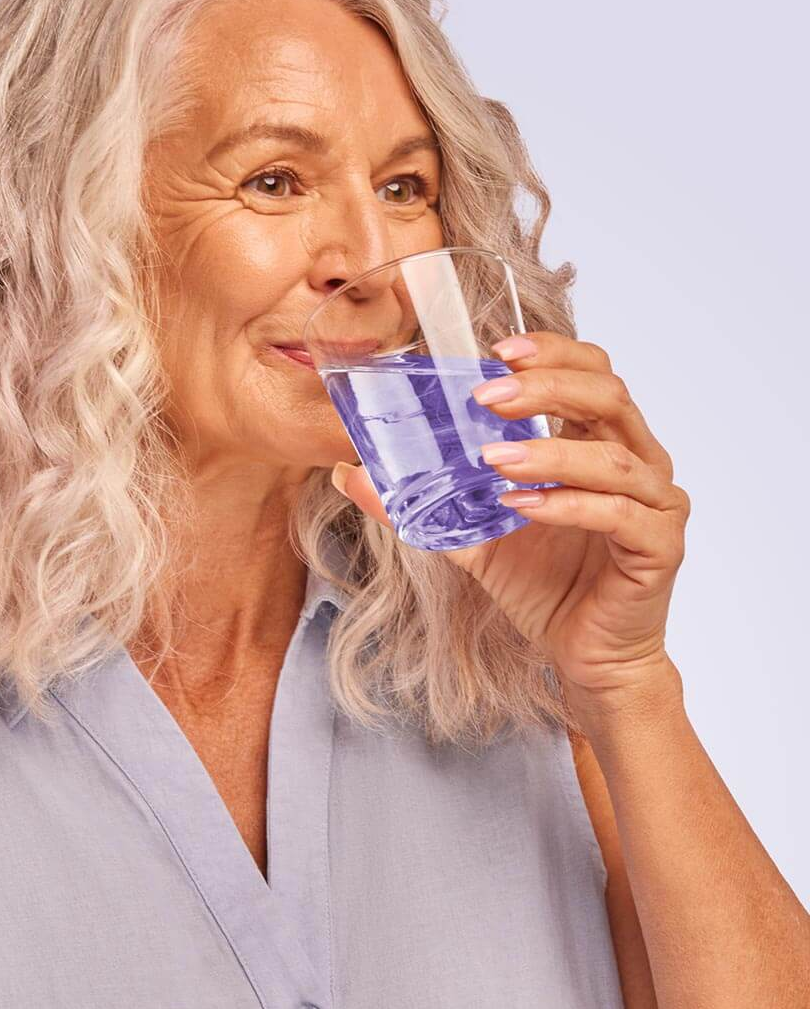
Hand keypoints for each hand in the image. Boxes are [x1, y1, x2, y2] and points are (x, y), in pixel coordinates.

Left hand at [330, 331, 689, 712]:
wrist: (585, 656)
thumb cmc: (543, 584)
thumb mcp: (470, 533)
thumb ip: (419, 500)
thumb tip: (348, 475)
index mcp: (599, 440)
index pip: (590, 370)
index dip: (550, 352)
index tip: (496, 353)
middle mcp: (636, 460)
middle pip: (607, 395)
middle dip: (545, 387)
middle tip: (484, 399)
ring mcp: (655, 502)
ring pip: (613, 456)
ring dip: (548, 451)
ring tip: (491, 460)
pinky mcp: (660, 546)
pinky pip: (620, 514)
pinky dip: (568, 505)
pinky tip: (522, 505)